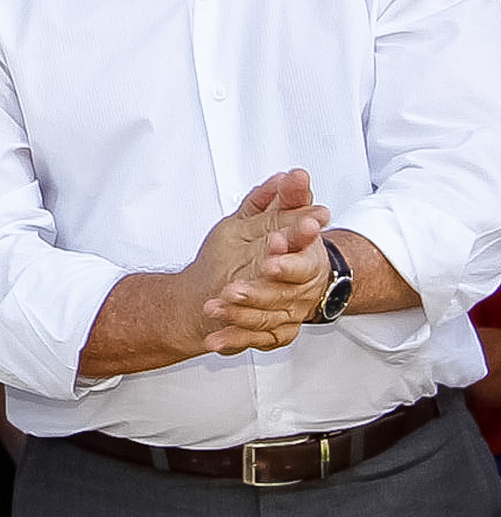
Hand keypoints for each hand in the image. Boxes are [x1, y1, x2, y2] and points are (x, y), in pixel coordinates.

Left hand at [187, 168, 332, 355]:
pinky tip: (212, 341)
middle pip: (284, 292)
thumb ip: (283, 198)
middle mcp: (300, 290)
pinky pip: (252, 340)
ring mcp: (287, 313)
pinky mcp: (272, 333)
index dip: (292, 253)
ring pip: (265, 317)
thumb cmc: (259, 249)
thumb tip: (295, 175)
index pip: (306, 259)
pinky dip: (232, 341)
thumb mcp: (267, 218)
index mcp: (305, 260)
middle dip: (262, 287)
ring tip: (215, 305)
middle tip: (235, 285)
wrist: (243, 284)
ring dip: (240, 312)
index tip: (276, 242)